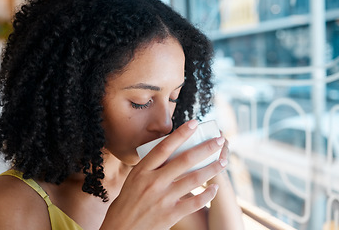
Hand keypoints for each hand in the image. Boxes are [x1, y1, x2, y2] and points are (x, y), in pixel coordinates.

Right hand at [100, 120, 226, 229]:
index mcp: (142, 171)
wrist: (120, 229)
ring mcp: (163, 199)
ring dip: (212, 169)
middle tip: (218, 140)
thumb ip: (150, 167)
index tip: (195, 123)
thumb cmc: (127, 203)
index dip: (181, 133)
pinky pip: (195, 202)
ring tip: (223, 162)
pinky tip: (215, 187)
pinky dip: (207, 194)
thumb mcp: (133, 180)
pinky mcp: (170, 214)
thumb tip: (168, 153)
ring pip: (194, 179)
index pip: (164, 147)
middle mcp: (153, 182)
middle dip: (205, 148)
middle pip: (184, 160)